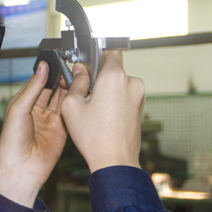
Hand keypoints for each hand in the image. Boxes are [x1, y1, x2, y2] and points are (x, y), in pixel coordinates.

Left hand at [0, 61, 67, 207]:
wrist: (22, 169)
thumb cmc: (11, 143)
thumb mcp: (18, 109)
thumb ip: (32, 88)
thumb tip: (41, 69)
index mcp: (23, 104)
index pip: (37, 83)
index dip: (45, 72)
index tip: (55, 61)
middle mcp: (37, 111)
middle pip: (51, 89)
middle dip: (59, 78)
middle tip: (69, 67)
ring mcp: (50, 120)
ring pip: (62, 99)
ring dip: (68, 88)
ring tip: (75, 76)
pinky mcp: (62, 129)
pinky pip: (69, 112)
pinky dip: (74, 102)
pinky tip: (78, 92)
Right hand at [61, 51, 144, 172]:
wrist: (114, 161)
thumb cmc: (95, 137)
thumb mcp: (72, 106)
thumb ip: (75, 82)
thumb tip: (79, 71)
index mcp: (114, 77)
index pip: (110, 50)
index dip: (97, 55)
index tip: (88, 63)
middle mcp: (131, 83)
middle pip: (112, 70)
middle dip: (99, 79)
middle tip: (85, 94)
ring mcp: (138, 96)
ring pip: (118, 84)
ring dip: (107, 91)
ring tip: (95, 110)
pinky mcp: (140, 108)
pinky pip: (124, 96)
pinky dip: (114, 102)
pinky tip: (103, 117)